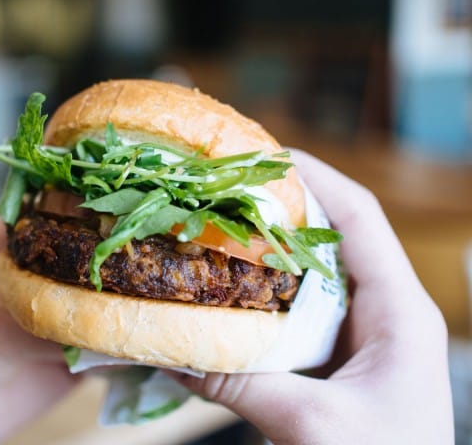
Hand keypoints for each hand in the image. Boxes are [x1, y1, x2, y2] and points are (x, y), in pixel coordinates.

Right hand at [169, 151, 453, 443]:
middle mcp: (386, 310)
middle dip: (282, 208)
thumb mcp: (313, 426)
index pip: (360, 218)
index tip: (264, 155)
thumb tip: (173, 356)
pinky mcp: (342, 357)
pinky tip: (232, 296)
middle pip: (334, 236)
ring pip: (314, 273)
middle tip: (227, 191)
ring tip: (222, 231)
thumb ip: (242, 386)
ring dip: (271, 251)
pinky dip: (267, 296)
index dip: (314, 178)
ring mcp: (365, 333)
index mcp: (400, 311)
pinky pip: (302, 311)